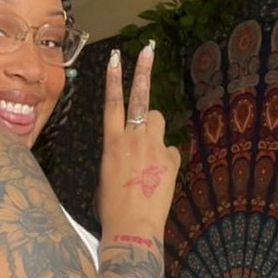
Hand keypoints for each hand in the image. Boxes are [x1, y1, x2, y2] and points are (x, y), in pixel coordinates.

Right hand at [96, 43, 179, 234]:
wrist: (132, 227)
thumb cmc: (112, 207)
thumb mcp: (106, 176)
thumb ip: (118, 154)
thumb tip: (130, 150)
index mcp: (111, 143)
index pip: (112, 103)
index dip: (114, 79)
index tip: (117, 58)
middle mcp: (132, 139)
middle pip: (139, 97)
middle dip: (143, 72)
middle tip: (147, 50)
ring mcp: (153, 147)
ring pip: (158, 120)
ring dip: (154, 129)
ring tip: (148, 152)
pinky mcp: (170, 159)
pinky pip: (170, 149)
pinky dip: (165, 158)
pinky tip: (158, 177)